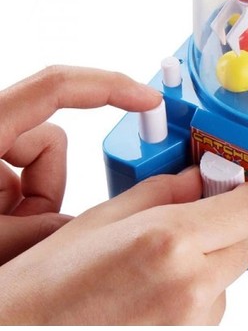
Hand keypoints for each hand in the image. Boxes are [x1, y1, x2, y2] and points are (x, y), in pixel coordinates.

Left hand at [0, 65, 161, 264]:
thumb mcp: (0, 244)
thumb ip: (50, 233)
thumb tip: (101, 230)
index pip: (54, 86)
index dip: (109, 86)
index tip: (149, 100)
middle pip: (50, 142)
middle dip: (51, 188)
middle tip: (35, 222)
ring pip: (42, 168)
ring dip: (36, 206)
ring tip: (7, 239)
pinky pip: (29, 181)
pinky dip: (28, 207)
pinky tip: (6, 232)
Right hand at [0, 167, 247, 324]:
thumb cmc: (49, 289)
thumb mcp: (100, 219)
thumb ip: (161, 192)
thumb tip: (196, 179)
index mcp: (169, 241)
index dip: (242, 194)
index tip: (228, 189)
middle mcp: (191, 287)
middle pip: (247, 243)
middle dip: (224, 229)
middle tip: (186, 225)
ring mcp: (193, 326)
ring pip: (228, 280)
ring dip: (207, 267)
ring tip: (153, 271)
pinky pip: (210, 311)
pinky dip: (194, 299)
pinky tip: (151, 297)